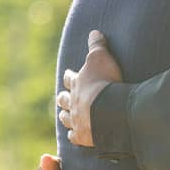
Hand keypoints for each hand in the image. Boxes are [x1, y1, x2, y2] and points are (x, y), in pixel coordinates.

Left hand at [57, 30, 123, 146]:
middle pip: (63, 99)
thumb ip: (97, 45)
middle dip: (63, 98)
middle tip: (62, 97)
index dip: (69, 77)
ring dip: (65, 116)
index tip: (68, 75)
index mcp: (77, 83)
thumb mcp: (101, 58)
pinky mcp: (82, 136)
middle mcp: (73, 102)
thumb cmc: (105, 82)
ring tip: (64, 116)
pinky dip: (73, 135)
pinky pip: (74, 137)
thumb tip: (94, 31)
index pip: (70, 78)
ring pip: (65, 118)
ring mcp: (76, 120)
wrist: (108, 110)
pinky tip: (74, 136)